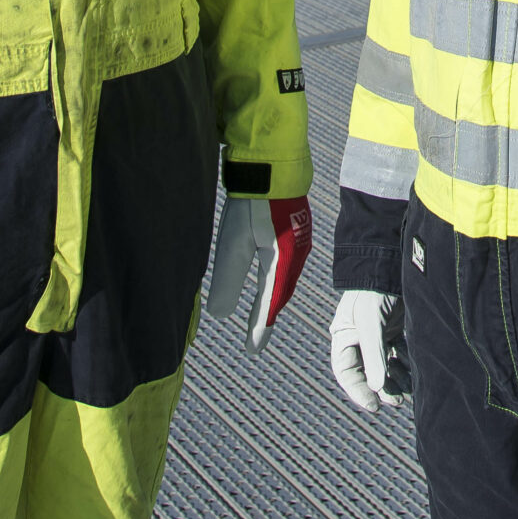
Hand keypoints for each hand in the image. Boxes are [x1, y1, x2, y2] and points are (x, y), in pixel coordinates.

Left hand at [206, 195, 312, 355]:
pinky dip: (279, 280)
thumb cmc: (253, 205)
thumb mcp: (233, 244)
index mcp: (282, 263)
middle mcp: (295, 256)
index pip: (269, 303)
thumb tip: (219, 315)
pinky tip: (272, 278)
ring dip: (274, 298)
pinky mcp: (295, 229)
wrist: (273, 167)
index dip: (258, 328)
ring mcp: (298, 242)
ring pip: (286, 280)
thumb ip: (227, 280)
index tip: (251, 350)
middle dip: (268, 315)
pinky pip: (288, 265)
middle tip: (256, 338)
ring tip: (263, 314)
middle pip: (281, 294)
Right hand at [328, 288, 410, 411]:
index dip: (358, 391)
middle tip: (397, 401)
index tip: (374, 406)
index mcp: (344, 337)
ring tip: (408, 391)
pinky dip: (405, 363)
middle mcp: (358, 338)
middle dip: (382, 387)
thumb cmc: (374, 290)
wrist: (390, 262)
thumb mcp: (371, 322)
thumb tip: (377, 387)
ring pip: (384, 363)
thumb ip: (375, 354)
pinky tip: (415, 373)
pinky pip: (397, 352)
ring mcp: (376, 333)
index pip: (347, 372)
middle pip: (367, 371)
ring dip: (396, 378)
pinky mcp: (392, 327)